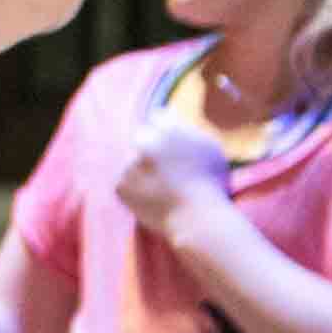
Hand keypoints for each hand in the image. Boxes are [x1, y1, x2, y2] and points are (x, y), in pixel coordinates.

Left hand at [112, 103, 233, 235]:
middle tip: (165, 170)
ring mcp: (129, 163)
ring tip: (163, 188)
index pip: (157, 118)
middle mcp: (145, 141)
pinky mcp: (120, 184)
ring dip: (142, 170)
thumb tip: (167, 114)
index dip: (164, 133)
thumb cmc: (212, 184)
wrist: (199, 218)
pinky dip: (135, 190)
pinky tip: (154, 198)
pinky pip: (125, 182)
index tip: (169, 148)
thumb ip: (187, 128)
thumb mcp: (209, 147)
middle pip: (142, 137)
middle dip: (150, 150)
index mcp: (168, 128)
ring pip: (132, 161)